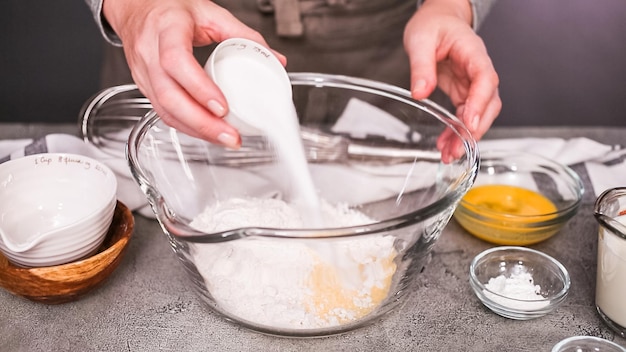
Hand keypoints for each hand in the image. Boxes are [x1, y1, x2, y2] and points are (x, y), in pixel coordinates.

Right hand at [102, 0, 285, 147]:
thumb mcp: (210, 14)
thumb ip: (244, 34)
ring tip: (225, 139)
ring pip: (164, 110)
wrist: (137, 10)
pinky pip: (163, 113)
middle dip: (202, 123)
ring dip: (196, 131)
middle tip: (230, 136)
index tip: (223, 107)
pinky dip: (187, 127)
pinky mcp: (145, 88)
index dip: (199, 88)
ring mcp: (143, 73)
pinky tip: (207, 133)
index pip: (177, 61)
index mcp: (167, 29)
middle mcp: (150, 53)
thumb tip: (274, 58)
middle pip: (169, 96)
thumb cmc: (170, 10)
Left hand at [404, 0, 500, 161]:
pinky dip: (456, 132)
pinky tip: (446, 145)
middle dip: (475, 129)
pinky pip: (464, 116)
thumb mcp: (420, 40)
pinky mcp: (463, 93)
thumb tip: (420, 92)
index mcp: (473, 53)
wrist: (437, 20)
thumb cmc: (433, 24)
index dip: (480, 103)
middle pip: (489, 103)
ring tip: (449, 154)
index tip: (469, 123)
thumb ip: (421, 66)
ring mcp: (472, 84)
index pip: (485, 79)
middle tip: (457, 148)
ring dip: (466, 136)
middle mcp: (478, 71)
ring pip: (478, 115)